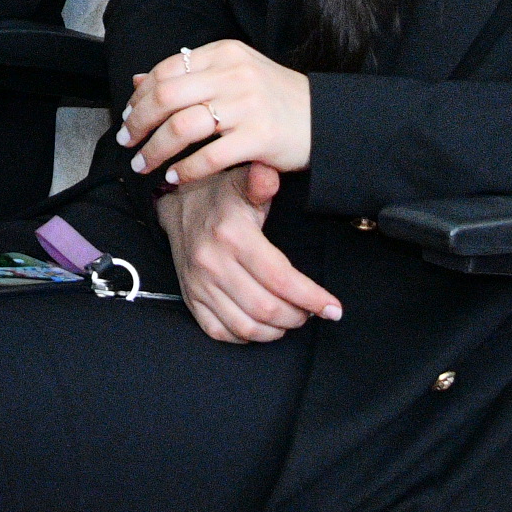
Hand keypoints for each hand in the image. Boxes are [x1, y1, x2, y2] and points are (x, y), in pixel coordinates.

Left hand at [119, 38, 314, 180]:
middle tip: (127, 142)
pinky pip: (209, 157)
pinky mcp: (259, 137)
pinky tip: (175, 177)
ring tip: (144, 165)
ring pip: (181, 127)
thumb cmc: (273, 98)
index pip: (166, 70)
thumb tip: (137, 81)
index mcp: (224, 53)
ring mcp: (246, 105)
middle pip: (166, 97)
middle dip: (138, 123)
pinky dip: (185, 170)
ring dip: (154, 150)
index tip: (127, 117)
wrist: (325, 120)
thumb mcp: (233, 74)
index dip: (140, 97)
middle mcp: (234, 74)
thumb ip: (189, 76)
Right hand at [153, 163, 337, 343]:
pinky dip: (246, 336)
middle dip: (298, 316)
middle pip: (266, 308)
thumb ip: (261, 181)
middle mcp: (213, 263)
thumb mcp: (242, 181)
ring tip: (290, 319)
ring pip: (245, 326)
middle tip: (312, 311)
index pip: (280, 278)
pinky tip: (262, 326)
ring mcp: (199, 284)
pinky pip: (220, 331)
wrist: (179, 203)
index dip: (312, 298)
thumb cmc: (221, 195)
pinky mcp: (191, 298)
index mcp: (233, 236)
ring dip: (275, 330)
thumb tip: (270, 175)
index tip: (333, 308)